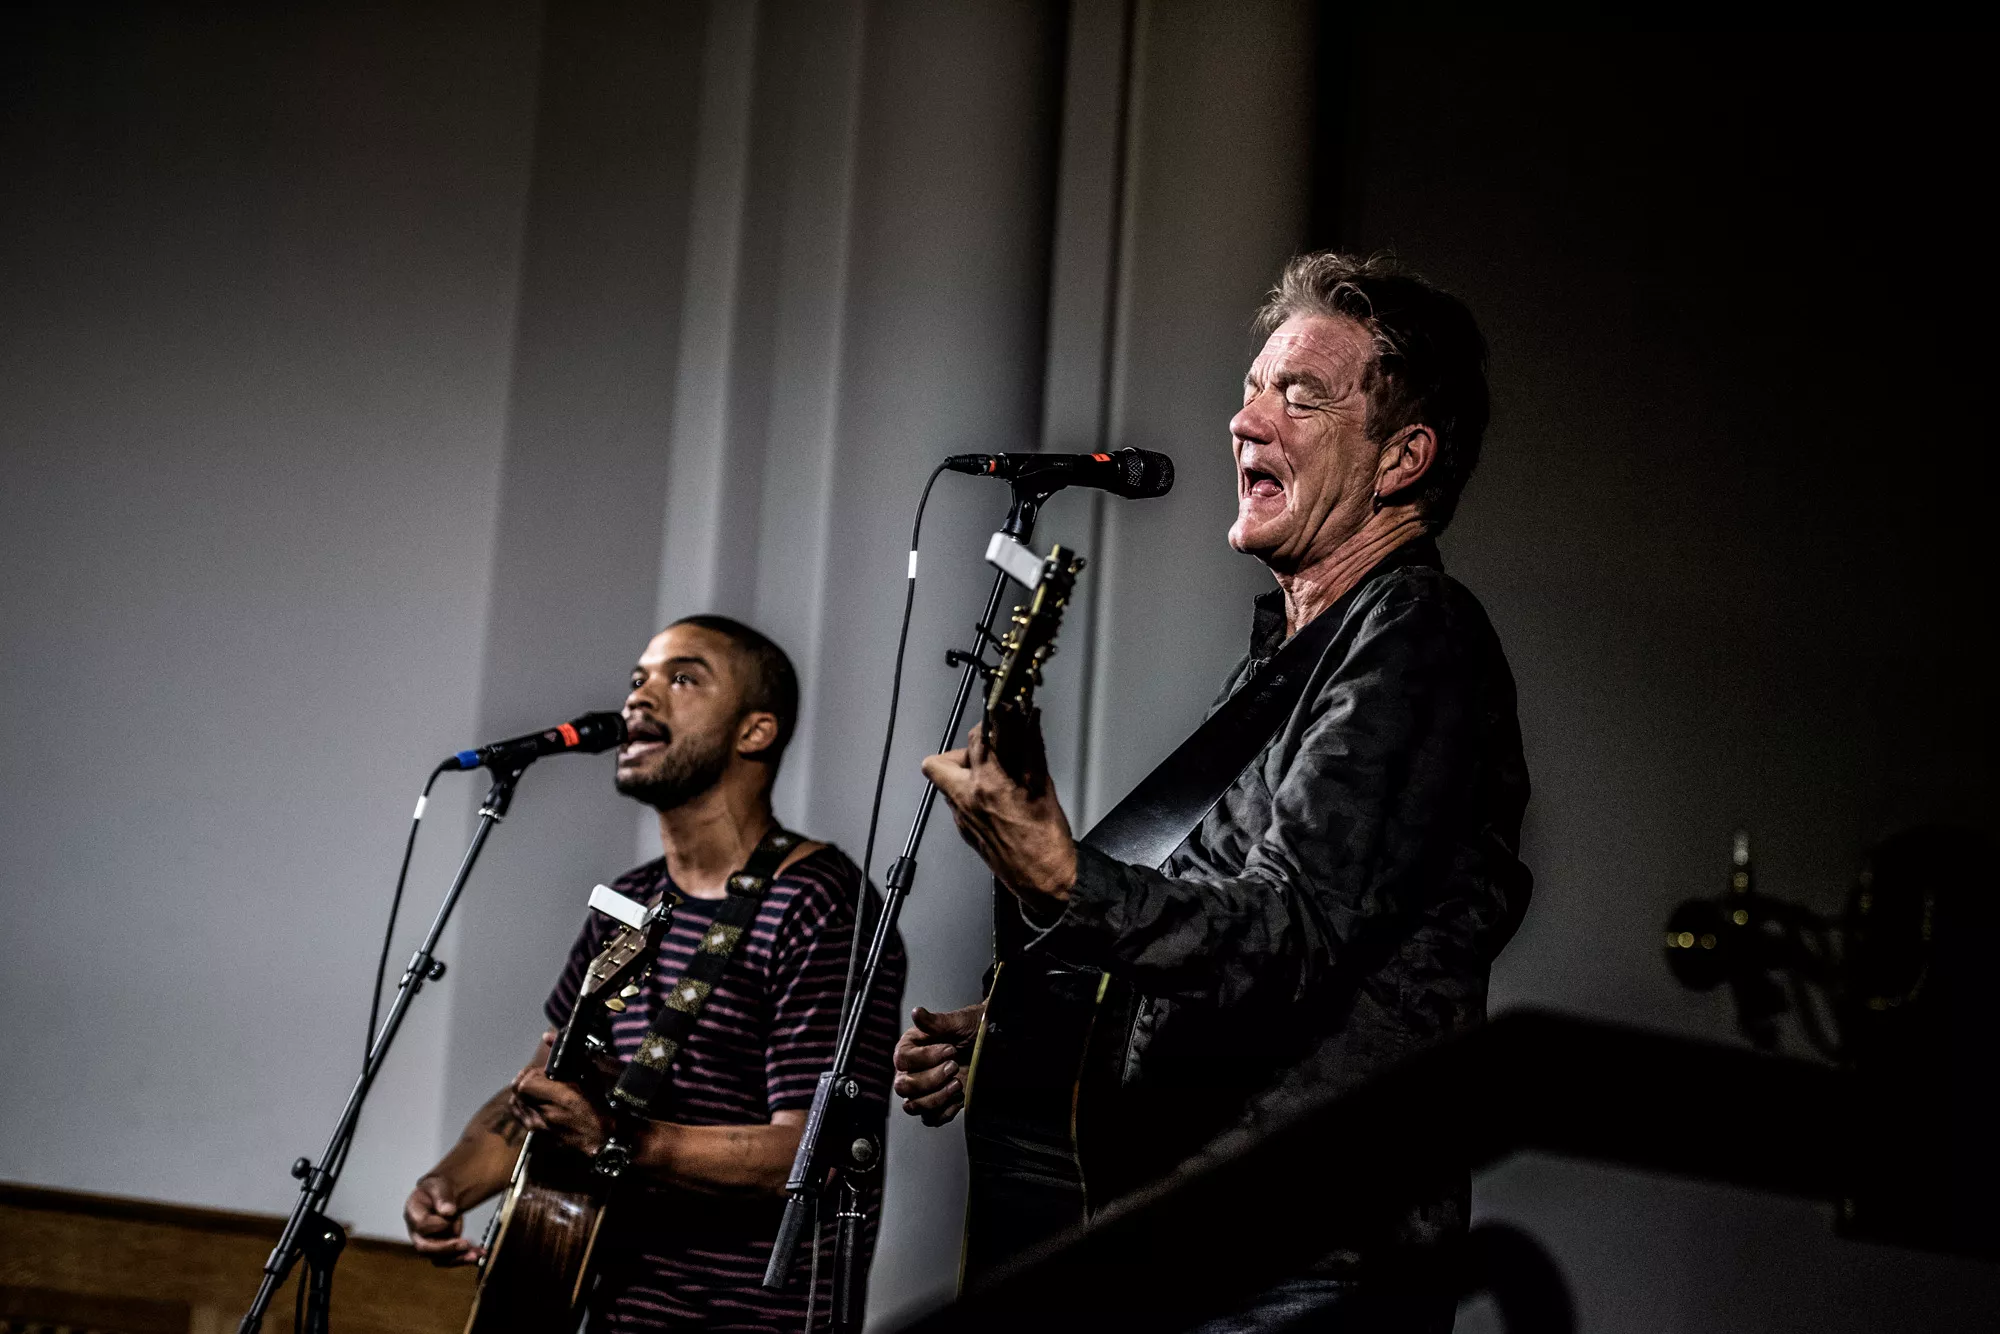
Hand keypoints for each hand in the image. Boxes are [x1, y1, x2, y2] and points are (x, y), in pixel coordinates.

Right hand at [404, 1174, 480, 1265]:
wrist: (441, 1196)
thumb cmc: (436, 1190)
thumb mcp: (438, 1185)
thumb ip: (442, 1197)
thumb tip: (448, 1212)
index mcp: (413, 1214)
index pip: (421, 1225)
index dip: (438, 1224)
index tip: (452, 1215)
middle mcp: (416, 1232)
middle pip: (425, 1247)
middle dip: (446, 1248)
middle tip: (465, 1244)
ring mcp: (427, 1243)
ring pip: (438, 1258)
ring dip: (458, 1258)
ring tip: (475, 1255)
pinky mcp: (440, 1249)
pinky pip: (450, 1258)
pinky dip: (465, 1257)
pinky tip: (479, 1253)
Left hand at [509, 1030, 609, 1156]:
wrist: (602, 1138)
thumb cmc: (599, 1105)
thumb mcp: (590, 1075)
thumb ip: (569, 1055)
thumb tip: (547, 1036)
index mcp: (561, 1097)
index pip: (525, 1083)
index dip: (530, 1072)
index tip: (543, 1070)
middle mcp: (546, 1113)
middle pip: (517, 1090)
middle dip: (526, 1078)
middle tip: (540, 1076)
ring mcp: (539, 1125)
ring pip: (515, 1100)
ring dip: (523, 1091)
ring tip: (538, 1088)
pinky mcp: (537, 1132)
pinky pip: (518, 1113)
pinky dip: (522, 1103)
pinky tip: (534, 1100)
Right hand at [893, 1002, 984, 1125]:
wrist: (992, 1044)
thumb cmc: (972, 1028)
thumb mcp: (957, 1022)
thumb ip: (935, 1022)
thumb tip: (916, 1012)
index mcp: (910, 1048)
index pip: (902, 1060)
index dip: (925, 1057)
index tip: (950, 1049)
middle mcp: (911, 1071)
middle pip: (903, 1087)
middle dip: (931, 1079)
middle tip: (954, 1066)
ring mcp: (923, 1090)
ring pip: (914, 1106)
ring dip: (937, 1098)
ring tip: (957, 1084)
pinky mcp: (938, 1105)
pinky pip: (930, 1119)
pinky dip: (945, 1112)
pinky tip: (959, 1097)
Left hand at [921, 724, 1077, 903]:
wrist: (1043, 880)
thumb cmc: (1046, 841)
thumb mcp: (1043, 786)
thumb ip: (1031, 750)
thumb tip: (1029, 723)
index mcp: (987, 785)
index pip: (974, 739)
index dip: (988, 725)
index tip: (998, 722)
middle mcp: (966, 801)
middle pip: (936, 764)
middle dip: (959, 754)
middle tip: (984, 755)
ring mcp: (962, 819)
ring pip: (946, 785)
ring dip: (964, 775)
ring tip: (994, 777)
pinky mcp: (966, 833)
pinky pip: (957, 805)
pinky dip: (971, 795)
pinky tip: (996, 800)